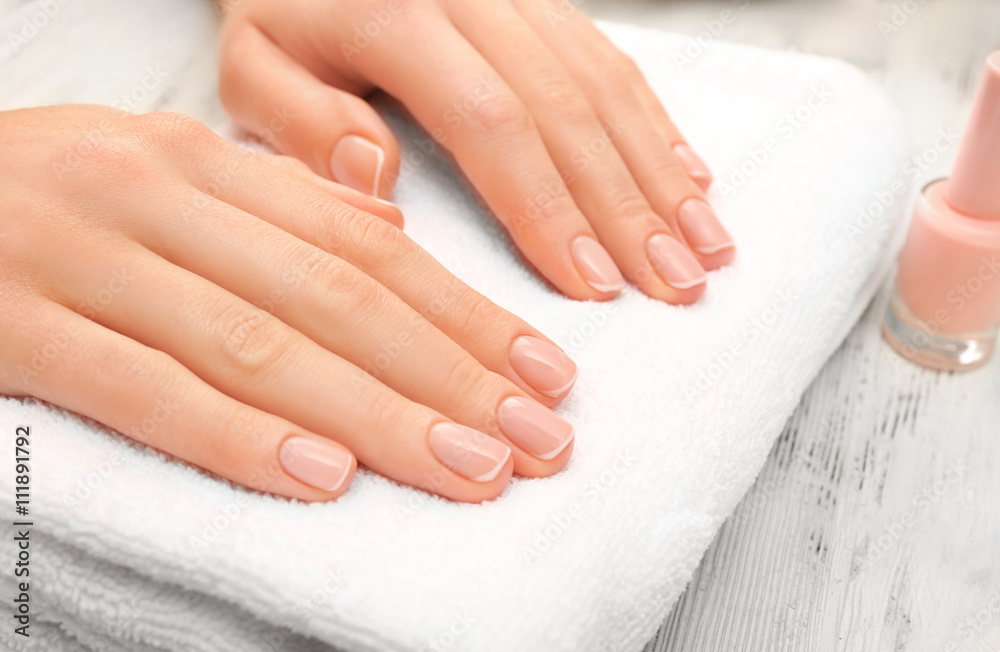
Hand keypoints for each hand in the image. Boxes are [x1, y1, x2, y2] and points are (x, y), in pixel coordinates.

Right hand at [0, 106, 576, 502]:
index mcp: (204, 163)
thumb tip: (390, 239)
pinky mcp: (12, 328)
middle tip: (538, 439)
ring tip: (469, 467)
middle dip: (451, 375)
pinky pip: (143, 389)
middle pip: (338, 298)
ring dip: (378, 415)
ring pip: (260, 344)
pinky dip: (239, 436)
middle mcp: (156, 198)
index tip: (544, 374)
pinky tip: (322, 478)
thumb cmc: (44, 197)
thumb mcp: (162, 177)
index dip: (466, 316)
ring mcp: (83, 259)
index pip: (368, 249)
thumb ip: (273, 207)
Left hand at [217, 0, 734, 305]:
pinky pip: (612, 59)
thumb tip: (378, 177)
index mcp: (394, 13)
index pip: (490, 121)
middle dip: (628, 206)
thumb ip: (300, 122)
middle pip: (568, 108)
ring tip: (704, 249)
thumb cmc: (281, 17)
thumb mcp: (252, 67)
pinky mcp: (544, 2)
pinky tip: (692, 179)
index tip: (590, 284)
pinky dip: (657, 126)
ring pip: (605, 84)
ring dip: (661, 173)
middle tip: (675, 285)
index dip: (547, 206)